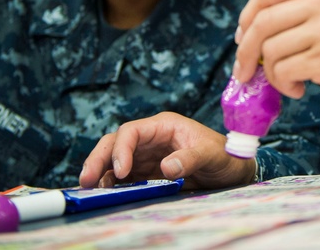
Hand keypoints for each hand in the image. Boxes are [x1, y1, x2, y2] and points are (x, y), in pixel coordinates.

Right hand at [78, 112, 256, 189]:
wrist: (232, 170)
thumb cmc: (224, 156)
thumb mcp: (212, 155)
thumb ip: (191, 158)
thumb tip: (167, 167)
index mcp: (164, 125)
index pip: (132, 131)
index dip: (121, 149)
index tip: (121, 171)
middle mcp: (151, 138)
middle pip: (115, 143)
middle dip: (99, 159)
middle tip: (86, 180)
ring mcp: (146, 155)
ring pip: (114, 159)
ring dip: (100, 172)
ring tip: (89, 189)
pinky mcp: (146, 172)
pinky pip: (122, 176)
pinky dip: (111, 183)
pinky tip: (104, 194)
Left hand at [235, 0, 319, 106]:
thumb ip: (311, 6)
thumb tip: (264, 28)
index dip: (247, 15)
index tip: (244, 35)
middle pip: (261, 20)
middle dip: (245, 50)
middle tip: (245, 70)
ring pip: (269, 49)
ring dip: (270, 72)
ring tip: (289, 81)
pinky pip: (284, 71)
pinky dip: (285, 85)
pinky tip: (301, 89)